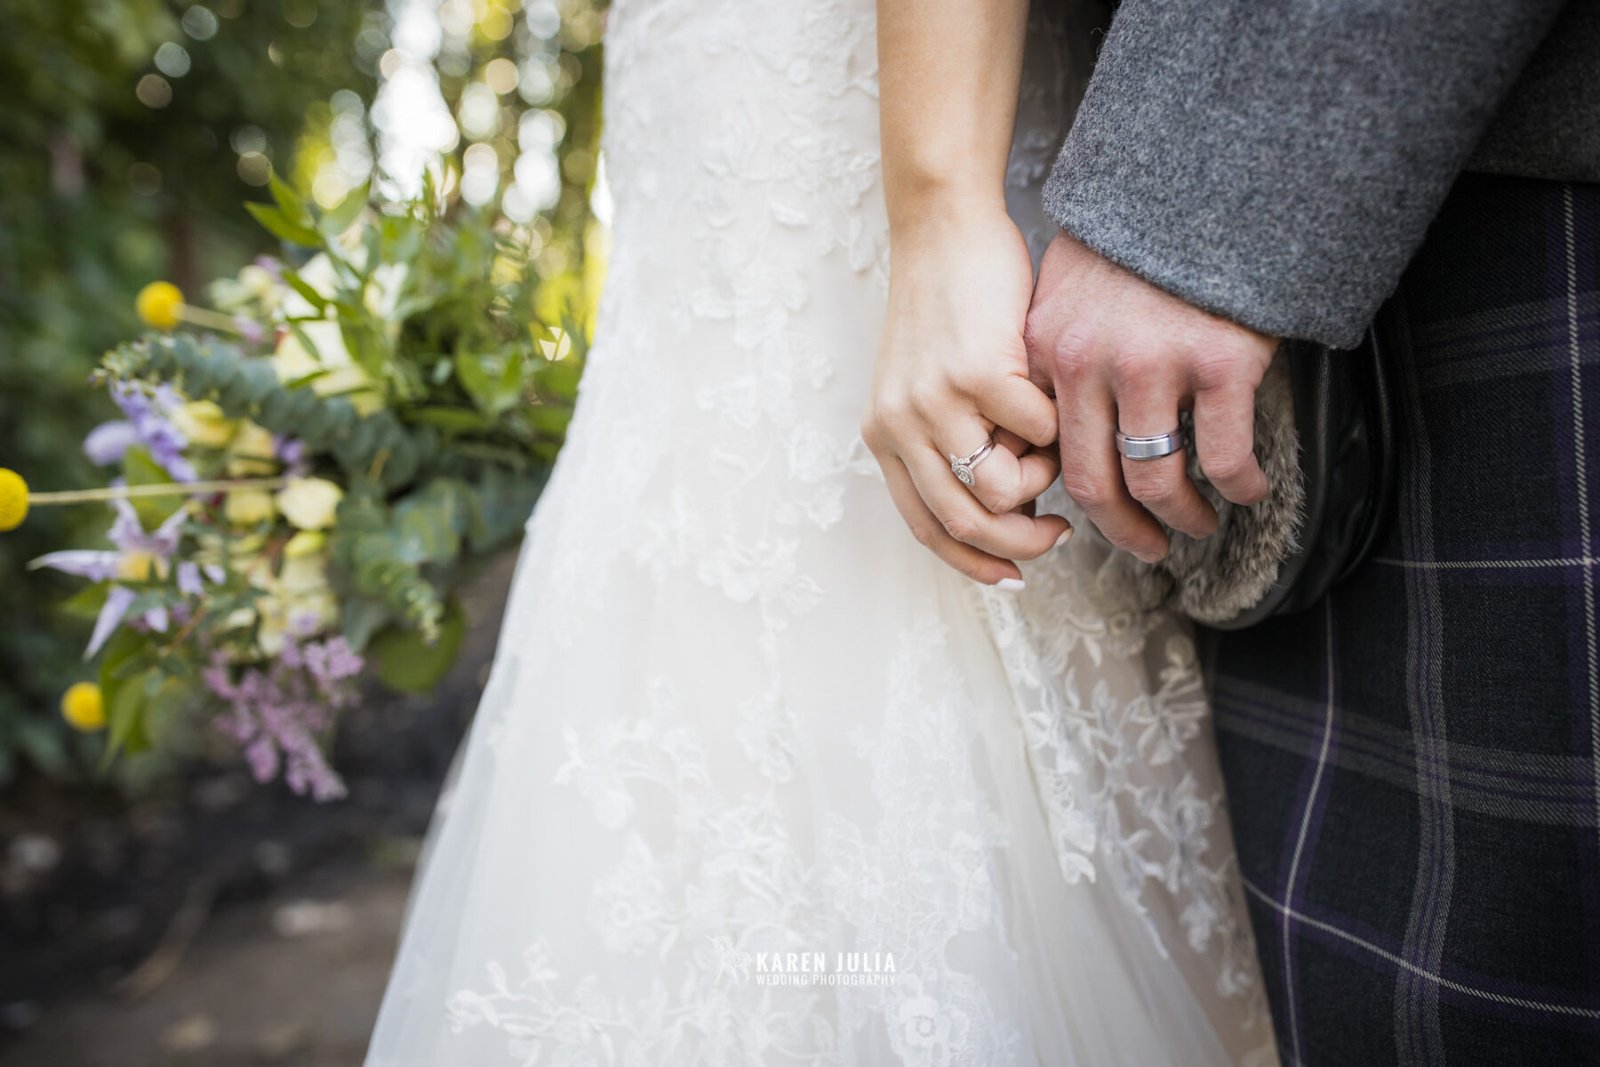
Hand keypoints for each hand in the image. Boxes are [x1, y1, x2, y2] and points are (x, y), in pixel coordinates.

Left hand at [862, 211, 1071, 586]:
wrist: (944, 227)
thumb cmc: (951, 305)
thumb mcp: (930, 384)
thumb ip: (954, 442)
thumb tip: (1010, 505)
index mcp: (884, 435)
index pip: (926, 527)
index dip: (974, 563)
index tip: (1015, 576)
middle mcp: (900, 425)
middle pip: (963, 521)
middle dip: (1020, 542)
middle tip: (1058, 531)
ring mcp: (936, 400)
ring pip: (1001, 488)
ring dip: (1043, 483)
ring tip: (1056, 452)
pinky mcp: (978, 370)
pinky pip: (1038, 431)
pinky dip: (1059, 428)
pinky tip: (1059, 401)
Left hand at [1024, 231, 1275, 562]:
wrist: (1209, 178)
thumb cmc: (1143, 234)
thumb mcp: (1069, 283)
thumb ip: (1058, 345)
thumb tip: (1055, 407)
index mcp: (1048, 349)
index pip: (1045, 447)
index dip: (1069, 492)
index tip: (1096, 511)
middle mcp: (1090, 364)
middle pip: (1092, 482)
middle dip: (1121, 529)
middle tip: (1147, 548)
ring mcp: (1154, 366)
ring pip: (1155, 480)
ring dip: (1180, 517)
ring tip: (1199, 524)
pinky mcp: (1219, 363)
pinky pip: (1224, 455)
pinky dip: (1238, 486)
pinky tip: (1249, 490)